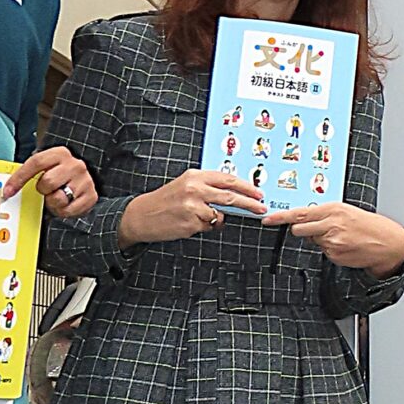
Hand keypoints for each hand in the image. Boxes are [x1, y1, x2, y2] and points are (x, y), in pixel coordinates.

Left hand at [7, 147, 97, 219]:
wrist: (83, 180)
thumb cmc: (58, 175)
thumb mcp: (47, 167)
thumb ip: (30, 173)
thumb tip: (7, 189)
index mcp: (60, 153)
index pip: (36, 162)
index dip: (19, 178)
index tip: (8, 192)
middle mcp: (75, 165)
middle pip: (47, 182)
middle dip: (42, 191)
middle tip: (45, 192)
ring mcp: (85, 180)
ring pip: (58, 198)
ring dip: (52, 203)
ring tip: (55, 198)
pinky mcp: (91, 196)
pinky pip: (68, 210)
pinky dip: (63, 212)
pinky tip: (65, 204)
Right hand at [116, 171, 265, 246]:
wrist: (142, 215)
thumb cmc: (166, 200)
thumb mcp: (187, 185)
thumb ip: (208, 187)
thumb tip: (235, 194)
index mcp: (195, 176)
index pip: (228, 179)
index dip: (247, 187)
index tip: (258, 193)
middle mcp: (195, 189)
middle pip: (231, 196)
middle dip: (249, 203)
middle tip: (260, 208)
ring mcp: (192, 207)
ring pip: (220, 214)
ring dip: (218, 218)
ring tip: (202, 216)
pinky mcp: (190, 224)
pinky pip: (208, 226)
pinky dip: (205, 226)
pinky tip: (190, 222)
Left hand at [262, 203, 403, 270]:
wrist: (385, 242)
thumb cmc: (366, 224)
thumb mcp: (345, 211)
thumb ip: (324, 213)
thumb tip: (304, 218)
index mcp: (332, 209)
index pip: (299, 213)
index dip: (280, 217)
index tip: (267, 219)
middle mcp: (330, 224)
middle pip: (299, 229)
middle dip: (302, 230)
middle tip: (317, 228)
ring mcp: (332, 241)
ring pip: (311, 240)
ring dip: (319, 239)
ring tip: (339, 236)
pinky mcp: (334, 254)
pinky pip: (322, 251)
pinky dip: (329, 248)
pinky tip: (343, 245)